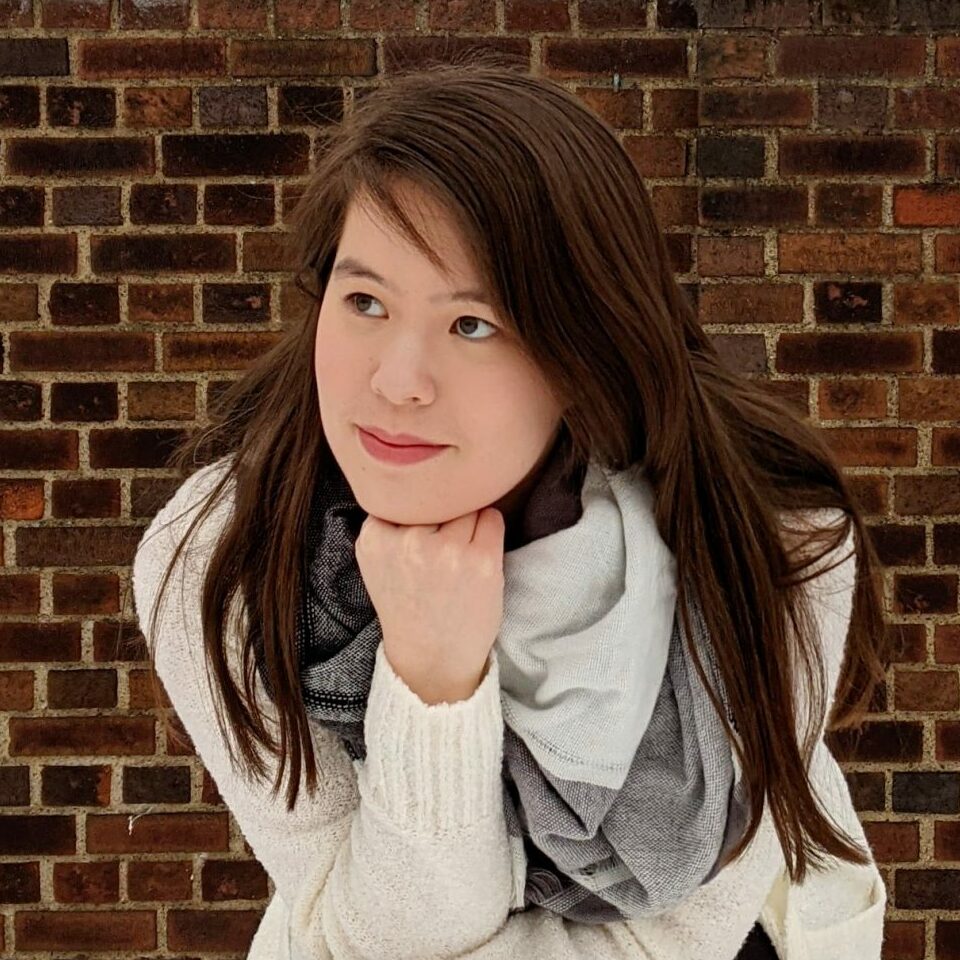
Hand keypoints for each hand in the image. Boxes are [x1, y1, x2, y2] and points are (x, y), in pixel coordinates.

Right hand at [355, 507, 505, 704]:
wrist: (431, 660)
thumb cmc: (410, 609)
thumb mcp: (378, 563)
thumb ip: (389, 525)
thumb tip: (421, 480)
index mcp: (374, 538)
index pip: (406, 495)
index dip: (417, 513)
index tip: (419, 539)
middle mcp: (408, 541)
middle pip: (438, 496)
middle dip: (443, 515)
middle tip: (441, 551)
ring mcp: (447, 550)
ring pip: (466, 504)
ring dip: (468, 522)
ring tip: (459, 555)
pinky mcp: (481, 560)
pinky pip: (492, 517)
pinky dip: (489, 530)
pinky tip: (478, 557)